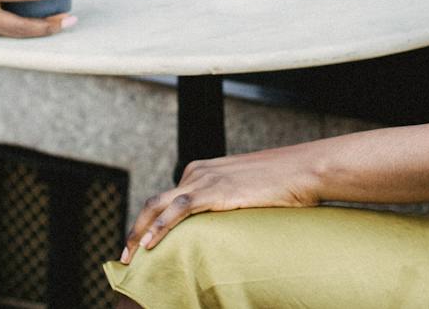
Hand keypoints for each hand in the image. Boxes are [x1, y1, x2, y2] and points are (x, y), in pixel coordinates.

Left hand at [119, 147, 321, 260]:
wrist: (302, 170)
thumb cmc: (282, 184)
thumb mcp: (245, 192)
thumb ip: (227, 204)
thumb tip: (220, 229)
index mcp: (202, 171)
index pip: (165, 199)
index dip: (149, 224)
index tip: (141, 246)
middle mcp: (197, 172)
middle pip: (153, 202)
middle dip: (135, 230)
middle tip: (126, 256)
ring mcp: (204, 180)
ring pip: (157, 206)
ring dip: (139, 233)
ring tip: (131, 257)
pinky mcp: (214, 191)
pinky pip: (177, 211)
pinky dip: (159, 227)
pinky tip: (150, 244)